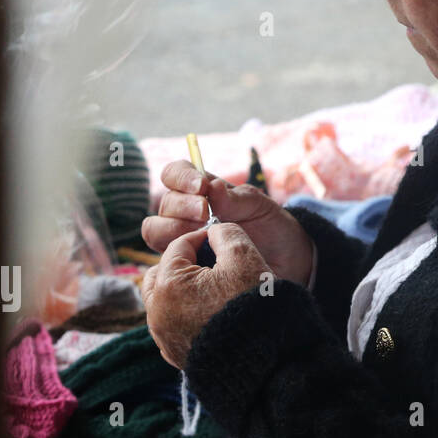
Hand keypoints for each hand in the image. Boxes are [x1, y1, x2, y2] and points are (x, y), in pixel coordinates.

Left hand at [141, 222, 270, 368]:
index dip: (203, 236)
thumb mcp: (244, 256)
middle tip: (211, 261)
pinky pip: (173, 323)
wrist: (262, 358)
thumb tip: (215, 231)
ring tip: (211, 286)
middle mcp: (157, 312)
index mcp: (168, 284)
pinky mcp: (174, 354)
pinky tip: (210, 310)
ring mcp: (163, 336)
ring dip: (181, 288)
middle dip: (183, 262)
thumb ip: (226, 233)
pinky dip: (185, 312)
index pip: (179, 245)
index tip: (222, 237)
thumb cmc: (252, 303)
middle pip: (161, 272)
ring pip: (163, 299)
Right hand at [142, 160, 313, 284]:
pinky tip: (198, 256)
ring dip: (174, 229)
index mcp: (200, 190)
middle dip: (182, 205)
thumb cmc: (269, 226)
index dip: (181, 176)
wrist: (283, 260)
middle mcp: (183, 212)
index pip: (174, 173)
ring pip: (155, 229)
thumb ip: (236, 198)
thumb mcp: (259, 206)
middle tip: (205, 213)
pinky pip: (163, 259)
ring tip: (201, 234)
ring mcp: (179, 238)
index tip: (201, 186)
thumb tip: (212, 186)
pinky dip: (174, 255)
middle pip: (165, 203)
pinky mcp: (180, 264)